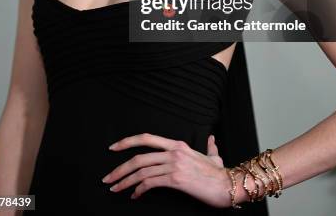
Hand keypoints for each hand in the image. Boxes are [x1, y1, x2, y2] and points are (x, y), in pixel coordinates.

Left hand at [101, 132, 232, 206]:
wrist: (228, 185)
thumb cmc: (219, 174)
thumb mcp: (213, 156)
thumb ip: (210, 147)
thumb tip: (212, 139)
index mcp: (177, 145)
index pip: (146, 138)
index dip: (127, 141)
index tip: (113, 148)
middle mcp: (173, 152)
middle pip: (138, 157)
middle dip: (119, 168)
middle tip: (107, 178)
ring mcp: (174, 165)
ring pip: (141, 171)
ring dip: (124, 181)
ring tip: (115, 189)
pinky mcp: (176, 180)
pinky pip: (150, 183)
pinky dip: (138, 190)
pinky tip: (134, 196)